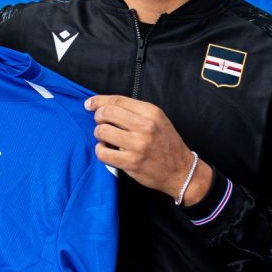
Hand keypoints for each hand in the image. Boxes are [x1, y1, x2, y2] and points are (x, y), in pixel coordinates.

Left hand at [86, 95, 211, 203]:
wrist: (181, 171)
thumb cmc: (166, 144)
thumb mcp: (157, 120)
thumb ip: (135, 112)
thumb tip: (104, 105)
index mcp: (151, 112)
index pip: (117, 101)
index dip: (98, 101)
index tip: (89, 104)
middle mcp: (145, 126)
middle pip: (106, 113)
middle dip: (98, 118)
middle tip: (102, 125)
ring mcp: (138, 145)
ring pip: (102, 131)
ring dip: (100, 135)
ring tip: (108, 140)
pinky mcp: (131, 162)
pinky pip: (103, 153)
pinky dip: (101, 151)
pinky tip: (108, 151)